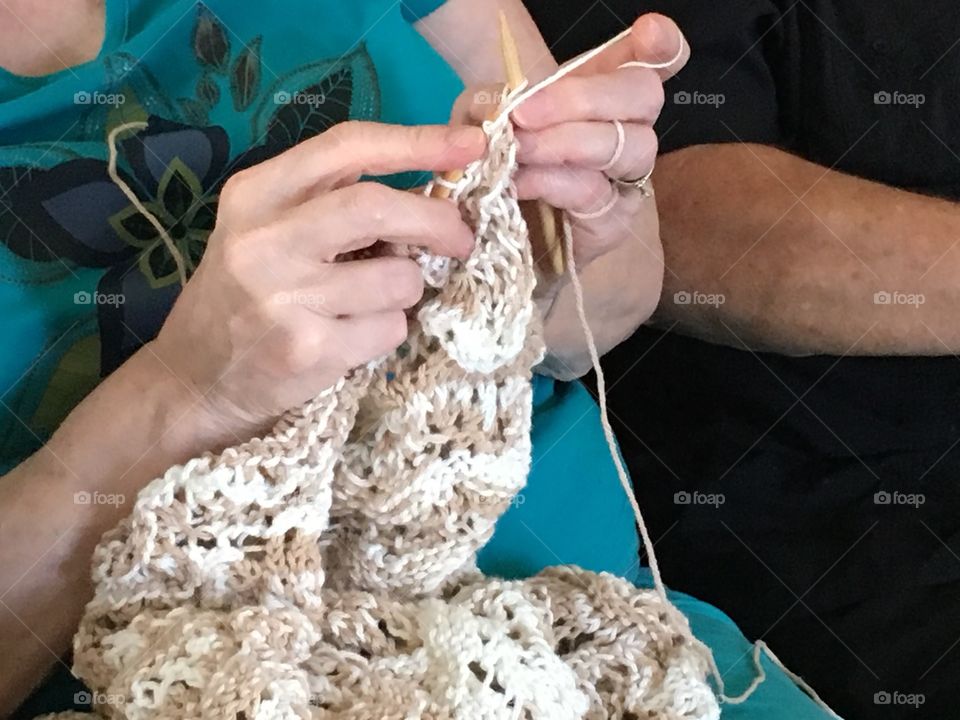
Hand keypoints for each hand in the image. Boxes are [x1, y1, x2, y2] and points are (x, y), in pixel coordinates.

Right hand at [150, 121, 484, 436]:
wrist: (195, 380)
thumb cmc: (244, 297)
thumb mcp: (267, 231)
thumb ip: (331, 202)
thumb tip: (431, 193)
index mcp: (255, 194)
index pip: (346, 146)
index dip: (417, 141)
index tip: (471, 144)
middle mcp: (265, 239)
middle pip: (378, 206)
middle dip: (437, 221)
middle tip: (460, 238)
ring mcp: (285, 296)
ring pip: (399, 277)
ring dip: (405, 290)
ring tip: (369, 303)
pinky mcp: (309, 349)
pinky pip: (391, 328)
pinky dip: (388, 330)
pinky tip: (351, 339)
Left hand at [455, 13, 688, 272]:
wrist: (493, 242)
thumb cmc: (496, 170)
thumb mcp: (480, 123)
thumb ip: (492, 102)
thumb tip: (507, 104)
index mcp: (602, 94)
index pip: (650, 63)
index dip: (660, 46)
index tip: (648, 33)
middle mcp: (627, 130)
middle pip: (643, 95)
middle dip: (582, 98)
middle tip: (525, 115)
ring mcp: (627, 178)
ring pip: (628, 146)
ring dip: (567, 143)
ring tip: (520, 152)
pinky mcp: (614, 221)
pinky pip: (595, 192)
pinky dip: (554, 183)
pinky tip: (522, 184)